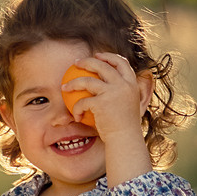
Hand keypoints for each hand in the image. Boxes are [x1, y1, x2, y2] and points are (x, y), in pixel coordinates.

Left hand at [64, 51, 154, 184]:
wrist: (125, 139)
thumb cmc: (124, 126)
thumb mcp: (128, 105)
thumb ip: (122, 94)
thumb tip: (109, 86)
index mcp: (132, 84)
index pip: (121, 63)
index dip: (108, 57)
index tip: (97, 56)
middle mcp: (124, 85)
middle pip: (102, 65)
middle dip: (87, 61)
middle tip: (75, 63)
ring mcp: (113, 92)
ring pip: (87, 80)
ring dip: (73, 83)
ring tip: (64, 87)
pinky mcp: (101, 103)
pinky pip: (82, 101)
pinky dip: (76, 109)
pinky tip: (75, 115)